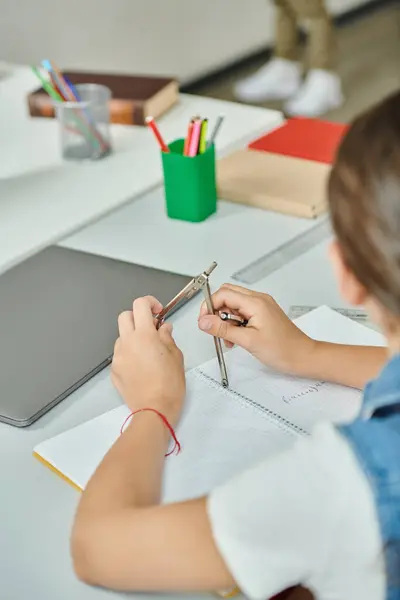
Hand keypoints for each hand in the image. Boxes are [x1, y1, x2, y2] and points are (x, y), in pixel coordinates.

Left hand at [111, 296, 185, 426]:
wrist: (155, 409)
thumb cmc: (169, 386)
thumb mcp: (176, 356)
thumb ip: (168, 337)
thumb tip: (163, 329)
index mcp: (144, 336)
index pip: (140, 305)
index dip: (150, 303)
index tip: (157, 311)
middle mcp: (127, 343)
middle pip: (125, 316)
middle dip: (137, 317)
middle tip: (150, 327)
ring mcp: (118, 357)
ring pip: (121, 336)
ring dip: (133, 337)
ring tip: (148, 351)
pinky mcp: (114, 370)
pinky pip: (120, 354)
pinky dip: (129, 354)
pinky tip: (141, 366)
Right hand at [198, 284, 315, 375]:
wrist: (303, 357)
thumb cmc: (283, 349)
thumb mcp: (248, 341)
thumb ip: (223, 329)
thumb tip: (204, 322)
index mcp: (255, 302)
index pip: (223, 294)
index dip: (209, 306)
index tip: (204, 321)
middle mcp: (258, 300)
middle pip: (227, 295)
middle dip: (216, 311)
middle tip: (213, 328)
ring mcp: (261, 306)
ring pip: (233, 304)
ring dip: (225, 319)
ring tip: (227, 337)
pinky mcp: (262, 314)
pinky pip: (242, 312)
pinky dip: (234, 323)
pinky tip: (235, 337)